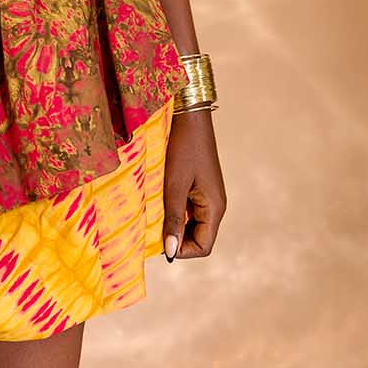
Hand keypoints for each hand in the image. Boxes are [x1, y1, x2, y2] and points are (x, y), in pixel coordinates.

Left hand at [162, 107, 225, 261]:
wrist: (189, 115)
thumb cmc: (182, 147)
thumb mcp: (174, 184)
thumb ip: (173, 218)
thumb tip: (170, 252)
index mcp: (215, 208)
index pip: (203, 247)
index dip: (182, 250)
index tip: (159, 241)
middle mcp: (215, 205)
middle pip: (199, 238)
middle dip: (177, 238)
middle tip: (152, 227)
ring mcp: (208, 196)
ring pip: (192, 224)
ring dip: (174, 224)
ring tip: (154, 213)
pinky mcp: (199, 186)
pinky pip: (189, 208)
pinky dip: (175, 210)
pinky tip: (159, 200)